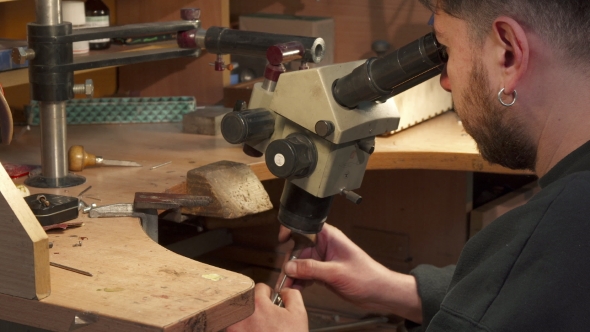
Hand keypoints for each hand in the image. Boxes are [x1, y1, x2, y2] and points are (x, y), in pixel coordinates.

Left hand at [226, 283, 307, 331]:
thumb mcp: (299, 314)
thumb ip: (292, 295)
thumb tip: (285, 291)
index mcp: (256, 304)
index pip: (260, 288)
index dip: (269, 296)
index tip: (272, 304)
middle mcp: (240, 314)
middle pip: (247, 300)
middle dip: (256, 306)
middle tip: (267, 319)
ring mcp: (233, 328)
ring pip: (239, 314)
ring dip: (247, 318)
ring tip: (260, 329)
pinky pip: (235, 327)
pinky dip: (243, 330)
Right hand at [281, 224, 421, 321]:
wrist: (379, 292)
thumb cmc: (367, 276)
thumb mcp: (336, 272)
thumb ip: (311, 268)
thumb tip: (290, 266)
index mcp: (330, 237)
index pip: (306, 227)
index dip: (292, 230)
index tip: (282, 240)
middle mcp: (325, 246)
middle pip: (299, 248)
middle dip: (290, 262)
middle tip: (285, 275)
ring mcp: (324, 259)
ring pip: (301, 263)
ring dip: (293, 274)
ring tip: (288, 284)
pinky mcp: (324, 272)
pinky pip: (306, 273)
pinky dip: (300, 280)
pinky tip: (297, 287)